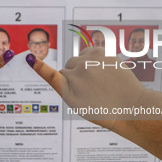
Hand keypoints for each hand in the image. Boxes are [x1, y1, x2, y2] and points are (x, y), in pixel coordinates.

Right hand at [26, 48, 145, 127]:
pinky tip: (102, 71)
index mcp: (72, 86)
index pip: (53, 74)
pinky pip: (90, 52)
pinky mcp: (105, 53)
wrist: (131, 107)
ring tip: (98, 81)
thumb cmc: (103, 110)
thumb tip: (55, 69)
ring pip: (79, 59)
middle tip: (88, 89)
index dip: (41, 68)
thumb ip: (62, 85)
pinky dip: (93, 59)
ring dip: (83, 66)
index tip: (30, 58)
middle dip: (74, 75)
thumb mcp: (77, 104)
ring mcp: (93, 60)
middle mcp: (80, 71)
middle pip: (68, 67)